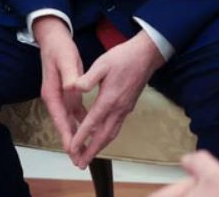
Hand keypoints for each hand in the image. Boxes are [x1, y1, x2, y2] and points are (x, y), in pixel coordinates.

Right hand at [34, 16, 85, 152]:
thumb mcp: (65, 59)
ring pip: (69, 122)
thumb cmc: (58, 48)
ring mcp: (61, 97)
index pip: (59, 118)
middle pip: (63, 125)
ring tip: (84, 154)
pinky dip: (82, 124)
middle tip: (79, 162)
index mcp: (52, 92)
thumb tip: (73, 88)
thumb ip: (69, 75)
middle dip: (71, 143)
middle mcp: (55, 98)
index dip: (66, 135)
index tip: (72, 150)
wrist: (53, 37)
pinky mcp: (68, 93)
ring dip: (77, 136)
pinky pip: (75, 113)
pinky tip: (90, 132)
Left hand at [68, 30, 164, 168]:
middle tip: (79, 163)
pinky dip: (107, 137)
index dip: (82, 136)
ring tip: (88, 157)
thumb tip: (74, 88)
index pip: (92, 122)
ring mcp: (125, 109)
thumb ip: (88, 78)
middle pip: (103, 135)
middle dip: (91, 150)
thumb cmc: (123, 57)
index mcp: (109, 99)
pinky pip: (116, 127)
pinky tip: (100, 138)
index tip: (72, 148)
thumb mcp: (102, 63)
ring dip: (99, 147)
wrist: (146, 56)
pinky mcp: (128, 107)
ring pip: (111, 133)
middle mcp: (119, 108)